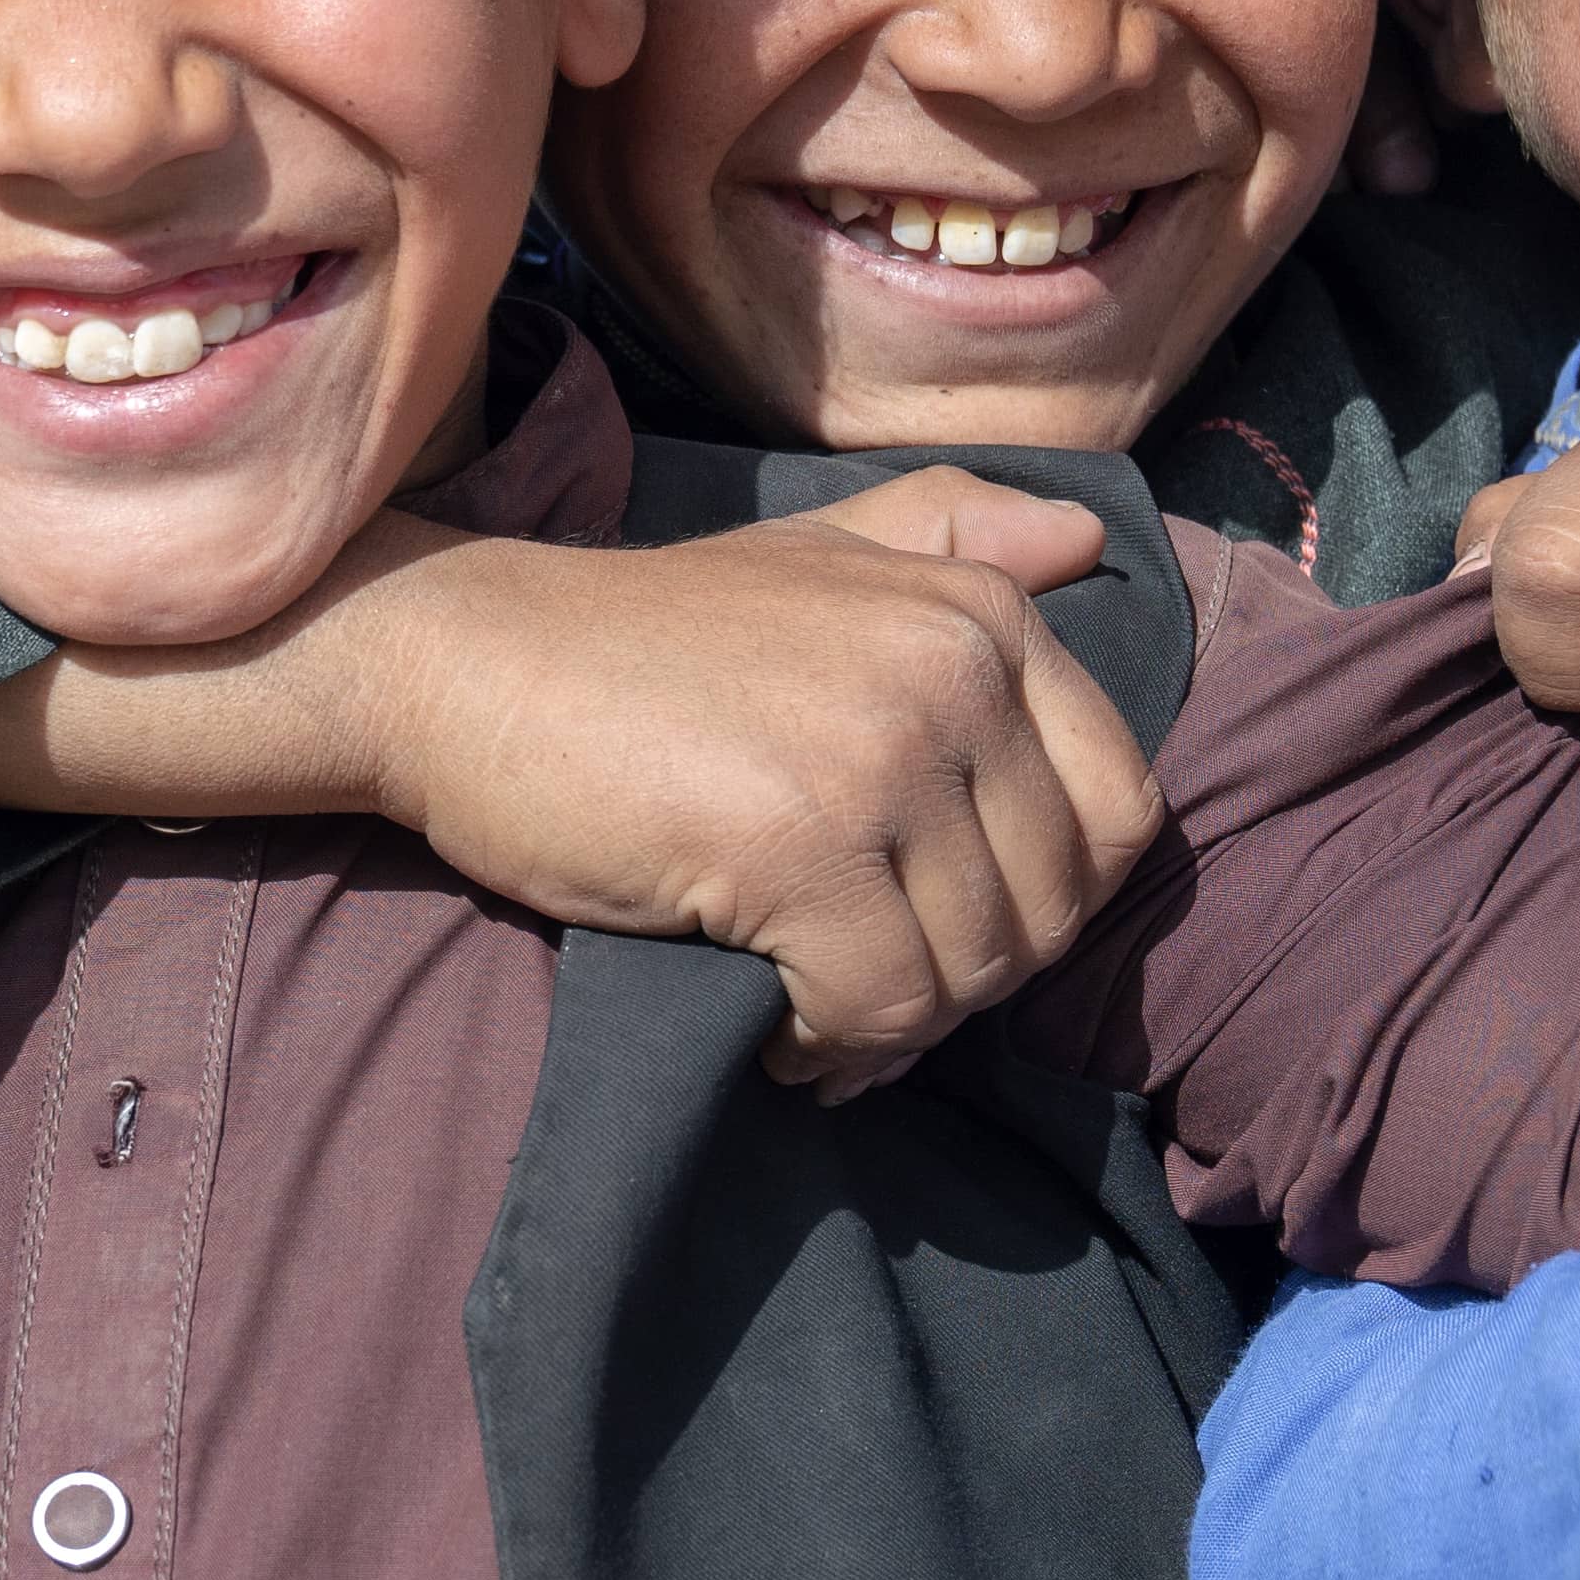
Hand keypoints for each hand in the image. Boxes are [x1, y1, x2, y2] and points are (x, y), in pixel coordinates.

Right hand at [332, 476, 1167, 1087]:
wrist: (459, 665)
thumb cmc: (636, 638)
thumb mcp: (814, 550)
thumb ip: (956, 533)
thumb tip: (1085, 542)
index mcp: (980, 613)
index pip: (1119, 811)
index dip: (1046, 901)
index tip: (942, 924)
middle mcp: (953, 672)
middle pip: (1047, 911)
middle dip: (965, 978)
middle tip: (864, 985)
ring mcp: (879, 758)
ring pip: (967, 973)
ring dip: (892, 1026)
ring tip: (814, 1009)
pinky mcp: (798, 847)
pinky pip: (875, 1008)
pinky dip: (829, 1047)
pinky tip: (773, 1027)